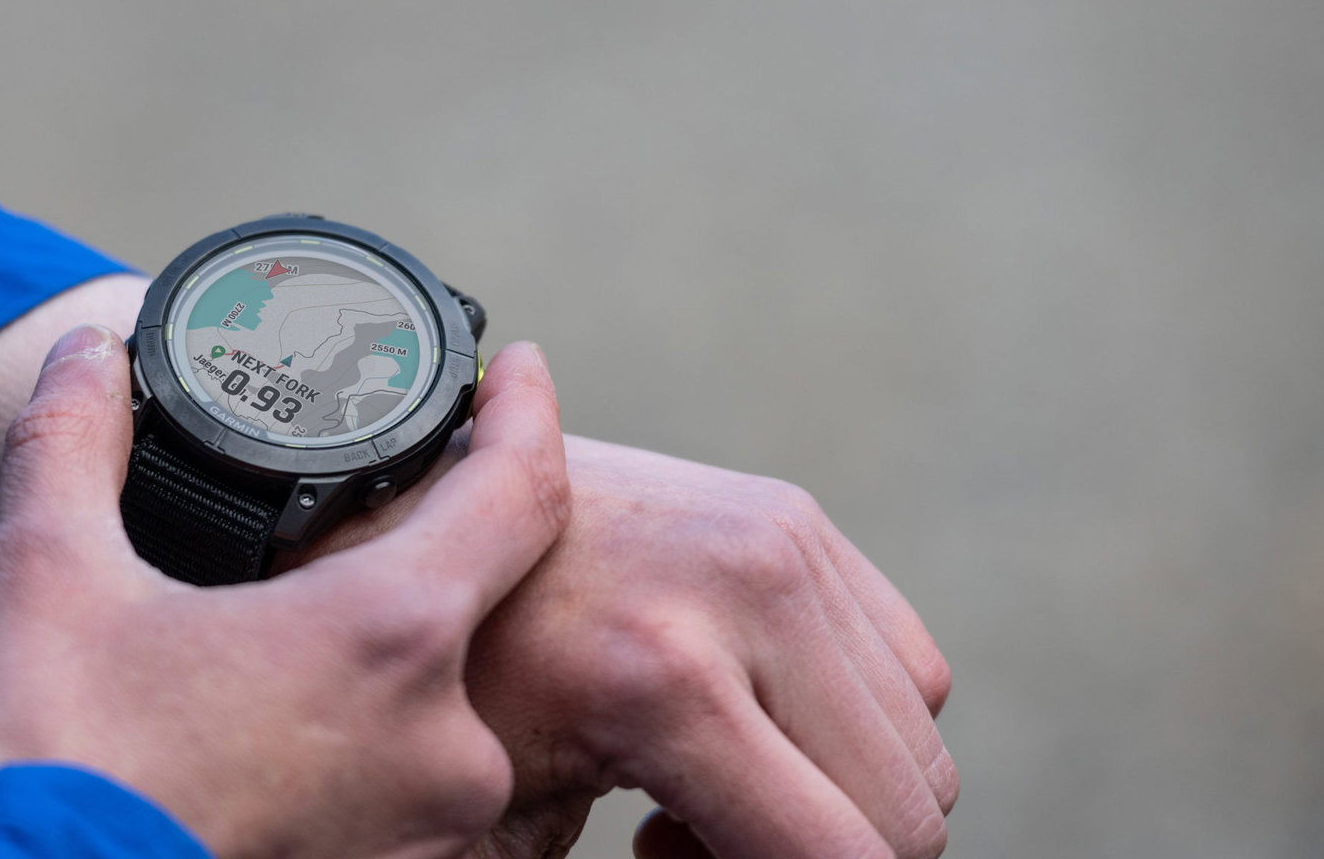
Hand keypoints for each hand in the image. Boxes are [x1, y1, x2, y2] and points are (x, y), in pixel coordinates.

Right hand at [0, 326, 571, 858]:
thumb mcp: (48, 577)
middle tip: (355, 528)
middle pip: (478, 605)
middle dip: (420, 557)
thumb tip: (83, 355)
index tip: (517, 372)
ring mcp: (431, 835)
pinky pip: (413, 799)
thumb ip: (75, 442)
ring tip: (291, 651)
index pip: (521, 493)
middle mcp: (444, 745)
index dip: (525, 412)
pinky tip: (285, 739)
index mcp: (390, 638)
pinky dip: (367, 755)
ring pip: (444, 713)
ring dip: (388, 669)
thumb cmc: (47, 772)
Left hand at [292, 438, 957, 858]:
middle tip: (683, 840)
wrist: (407, 501)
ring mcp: (781, 535)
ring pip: (916, 741)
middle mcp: (747, 589)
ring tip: (706, 777)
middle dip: (814, 851)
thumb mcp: (511, 812)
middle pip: (906, 808)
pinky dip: (850, 722)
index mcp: (665, 681)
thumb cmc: (438, 678)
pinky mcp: (795, 514)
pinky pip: (905, 668)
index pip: (843, 858)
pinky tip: (739, 715)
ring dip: (835, 788)